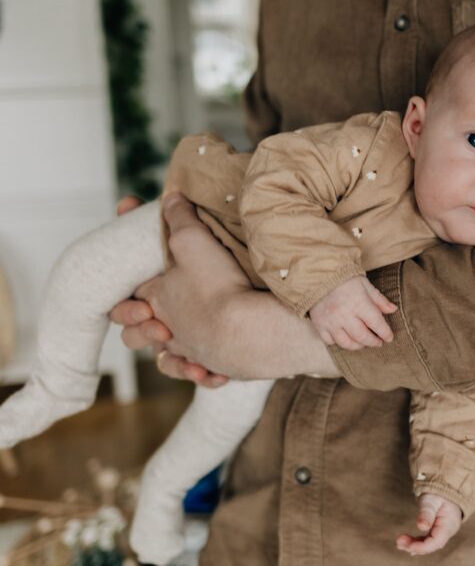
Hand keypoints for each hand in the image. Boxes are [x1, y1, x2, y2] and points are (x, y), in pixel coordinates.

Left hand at [108, 196, 226, 386]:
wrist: (251, 332)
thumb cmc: (219, 287)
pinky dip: (200, 369)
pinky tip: (207, 364)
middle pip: (136, 329)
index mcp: (155, 298)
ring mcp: (190, 351)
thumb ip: (180, 219)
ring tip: (180, 337)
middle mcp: (167, 329)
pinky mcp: (217, 367)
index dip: (127, 273)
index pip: (126, 288)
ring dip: (170, 349)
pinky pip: (198, 372)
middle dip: (141, 319)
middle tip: (155, 310)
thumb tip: (171, 197)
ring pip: (165, 355)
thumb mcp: (194, 241)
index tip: (139, 269)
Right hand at [308, 277, 396, 349]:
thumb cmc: (345, 279)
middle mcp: (344, 315)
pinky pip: (330, 341)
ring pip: (346, 343)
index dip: (385, 333)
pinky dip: (339, 343)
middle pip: (362, 336)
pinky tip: (345, 338)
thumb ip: (379, 299)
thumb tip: (393, 310)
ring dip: (358, 346)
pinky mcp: (319, 325)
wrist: (319, 275)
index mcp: (359, 303)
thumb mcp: (365, 285)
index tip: (389, 337)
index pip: (376, 323)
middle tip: (379, 342)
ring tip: (363, 343)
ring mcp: (330, 321)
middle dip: (373, 342)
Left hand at [395, 493, 462, 555]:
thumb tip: (422, 527)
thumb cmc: (438, 492)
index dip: (422, 547)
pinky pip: (428, 540)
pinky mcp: (437, 531)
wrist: (446, 487)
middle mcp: (448, 531)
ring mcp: (443, 532)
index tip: (409, 547)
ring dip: (414, 545)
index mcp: (449, 524)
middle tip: (399, 542)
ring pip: (429, 544)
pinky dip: (417, 543)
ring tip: (399, 543)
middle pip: (432, 545)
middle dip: (415, 546)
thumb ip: (427, 512)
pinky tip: (407, 545)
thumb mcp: (432, 500)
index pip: (436, 541)